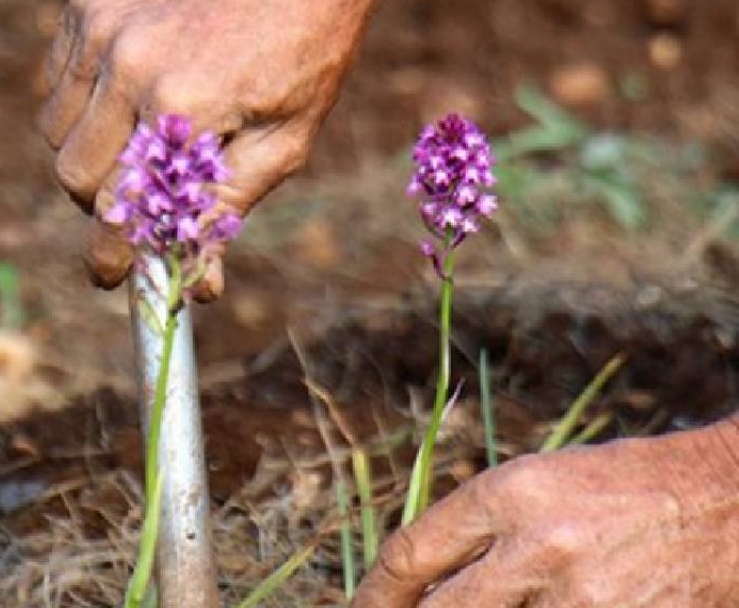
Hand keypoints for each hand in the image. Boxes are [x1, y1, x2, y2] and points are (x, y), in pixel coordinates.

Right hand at [39, 0, 418, 298]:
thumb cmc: (302, 51)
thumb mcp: (283, 143)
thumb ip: (225, 214)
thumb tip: (198, 287)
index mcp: (183, 105)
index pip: (121, 207)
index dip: (112, 254)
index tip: (110, 276)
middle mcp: (130, 63)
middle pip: (74, 175)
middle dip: (102, 202)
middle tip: (140, 198)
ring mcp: (101, 26)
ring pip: (55, 131)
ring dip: (89, 152)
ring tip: (140, 136)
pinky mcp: (87, 1)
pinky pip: (55, 81)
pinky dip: (80, 103)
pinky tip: (128, 92)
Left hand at [354, 418, 738, 606]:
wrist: (728, 503)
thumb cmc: (628, 489)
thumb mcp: (545, 484)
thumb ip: (484, 530)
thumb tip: (422, 584)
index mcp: (511, 492)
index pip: (413, 552)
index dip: (376, 593)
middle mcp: (538, 544)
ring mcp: (581, 597)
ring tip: (500, 603)